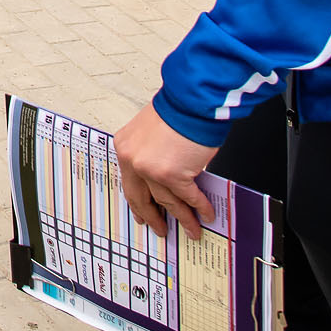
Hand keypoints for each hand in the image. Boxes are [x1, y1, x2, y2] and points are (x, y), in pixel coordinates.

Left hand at [113, 103, 216, 239]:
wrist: (192, 101)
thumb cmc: (177, 109)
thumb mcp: (152, 131)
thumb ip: (152, 155)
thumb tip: (165, 179)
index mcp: (125, 148)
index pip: (129, 182)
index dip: (138, 202)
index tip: (142, 213)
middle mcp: (133, 160)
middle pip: (141, 198)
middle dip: (153, 217)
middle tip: (160, 228)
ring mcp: (151, 170)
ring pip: (167, 202)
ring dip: (182, 218)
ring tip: (191, 228)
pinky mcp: (173, 175)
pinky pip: (189, 198)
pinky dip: (199, 207)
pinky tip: (205, 214)